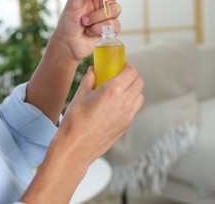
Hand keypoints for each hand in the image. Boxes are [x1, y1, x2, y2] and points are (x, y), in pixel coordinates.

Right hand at [21, 63, 143, 202]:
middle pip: (139, 82)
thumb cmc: (75, 121)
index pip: (131, 71)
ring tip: (120, 91)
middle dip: (132, 77)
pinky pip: (135, 108)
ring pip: (140, 96)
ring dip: (133, 90)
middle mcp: (124, 101)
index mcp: (112, 90)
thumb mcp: (80, 95)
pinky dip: (131, 103)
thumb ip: (89, 79)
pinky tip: (117, 105)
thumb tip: (94, 70)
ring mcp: (128, 115)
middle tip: (121, 77)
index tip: (122, 65)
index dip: (128, 66)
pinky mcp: (127, 125)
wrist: (76, 148)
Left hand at [53, 0, 128, 61]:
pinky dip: (99, 28)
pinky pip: (113, 24)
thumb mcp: (73, 3)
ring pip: (115, 9)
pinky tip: (90, 31)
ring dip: (97, 16)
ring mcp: (110, 15)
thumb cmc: (69, 22)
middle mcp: (105, 2)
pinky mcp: (113, 28)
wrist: (69, 42)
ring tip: (85, 22)